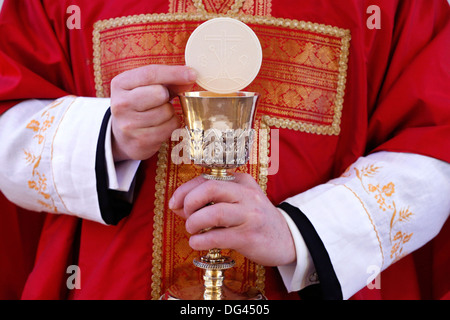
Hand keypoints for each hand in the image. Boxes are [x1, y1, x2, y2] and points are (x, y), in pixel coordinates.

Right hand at [110, 65, 196, 160]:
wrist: (122, 137)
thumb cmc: (140, 105)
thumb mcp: (147, 87)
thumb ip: (168, 80)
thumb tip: (191, 77)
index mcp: (120, 84)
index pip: (150, 74)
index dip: (174, 73)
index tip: (192, 74)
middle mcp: (121, 104)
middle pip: (159, 93)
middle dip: (166, 96)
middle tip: (160, 100)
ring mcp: (129, 124)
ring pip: (166, 112)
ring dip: (169, 112)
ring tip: (157, 114)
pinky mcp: (140, 141)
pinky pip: (169, 128)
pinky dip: (170, 125)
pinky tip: (159, 125)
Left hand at [169, 173, 295, 266]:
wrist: (287, 238)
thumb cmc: (255, 219)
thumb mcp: (238, 202)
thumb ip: (211, 201)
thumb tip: (178, 206)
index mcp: (241, 181)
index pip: (206, 178)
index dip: (184, 190)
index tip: (174, 203)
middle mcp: (246, 194)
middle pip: (209, 188)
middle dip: (189, 202)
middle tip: (185, 215)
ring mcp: (249, 215)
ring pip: (213, 212)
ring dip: (194, 222)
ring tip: (192, 230)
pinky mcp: (249, 236)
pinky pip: (217, 236)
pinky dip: (200, 240)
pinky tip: (197, 243)